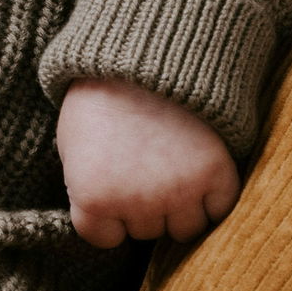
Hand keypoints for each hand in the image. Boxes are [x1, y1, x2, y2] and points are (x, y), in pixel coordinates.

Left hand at [55, 76, 239, 248]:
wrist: (144, 52)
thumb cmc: (100, 96)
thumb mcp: (71, 143)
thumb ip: (84, 189)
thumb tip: (105, 220)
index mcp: (93, 197)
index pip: (103, 238)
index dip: (107, 211)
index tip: (109, 183)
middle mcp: (137, 203)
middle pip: (146, 232)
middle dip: (143, 204)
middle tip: (143, 163)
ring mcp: (180, 191)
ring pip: (185, 229)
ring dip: (179, 206)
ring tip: (170, 166)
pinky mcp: (216, 174)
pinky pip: (220, 210)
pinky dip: (213, 197)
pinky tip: (200, 171)